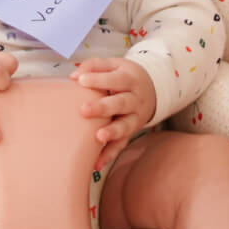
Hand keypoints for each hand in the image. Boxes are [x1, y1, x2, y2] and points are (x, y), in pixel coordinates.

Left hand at [70, 57, 156, 173]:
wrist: (154, 89)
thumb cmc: (127, 76)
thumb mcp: (115, 64)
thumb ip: (95, 66)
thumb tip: (74, 76)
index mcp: (130, 80)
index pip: (115, 79)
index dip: (98, 80)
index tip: (81, 81)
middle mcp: (135, 100)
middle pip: (121, 103)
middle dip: (103, 108)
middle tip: (84, 110)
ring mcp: (135, 118)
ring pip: (125, 126)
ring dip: (112, 132)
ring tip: (99, 137)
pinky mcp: (131, 132)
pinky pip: (121, 144)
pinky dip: (109, 154)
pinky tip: (97, 163)